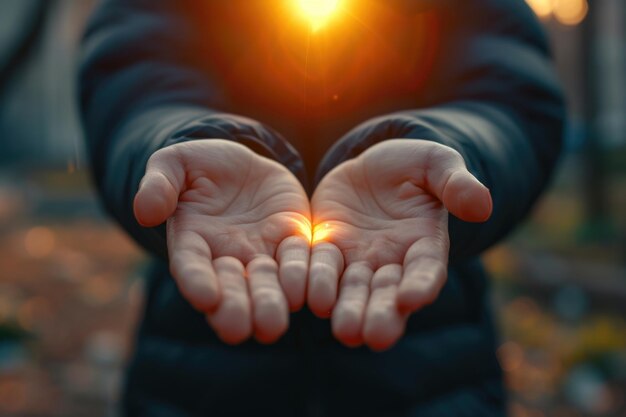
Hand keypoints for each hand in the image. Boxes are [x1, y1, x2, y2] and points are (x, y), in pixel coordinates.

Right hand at [134, 140, 310, 344]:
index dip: (196, 282)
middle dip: (235, 309)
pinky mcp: (293, 243)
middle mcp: (228, 258)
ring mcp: (262, 254)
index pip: (191, 267)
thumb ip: (160, 184)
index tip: (205, 297)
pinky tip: (309, 292)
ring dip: (270, 304)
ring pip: (268, 285)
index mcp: (193, 242)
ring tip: (273, 324)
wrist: (245, 166)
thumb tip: (144, 211)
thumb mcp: (176, 164)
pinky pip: (301, 261)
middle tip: (238, 330)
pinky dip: (303, 276)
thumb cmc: (202, 166)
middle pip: (231, 289)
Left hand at [309, 139, 491, 350]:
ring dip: (348, 310)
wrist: (368, 168)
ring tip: (344, 331)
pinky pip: (319, 268)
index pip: (426, 269)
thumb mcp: (435, 163)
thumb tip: (482, 205)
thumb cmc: (410, 166)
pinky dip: (314, 283)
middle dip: (382, 315)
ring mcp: (357, 260)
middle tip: (373, 337)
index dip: (421, 285)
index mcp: (424, 244)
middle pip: (387, 293)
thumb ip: (455, 182)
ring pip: (352, 290)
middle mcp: (391, 262)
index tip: (412, 298)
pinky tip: (304, 298)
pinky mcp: (327, 251)